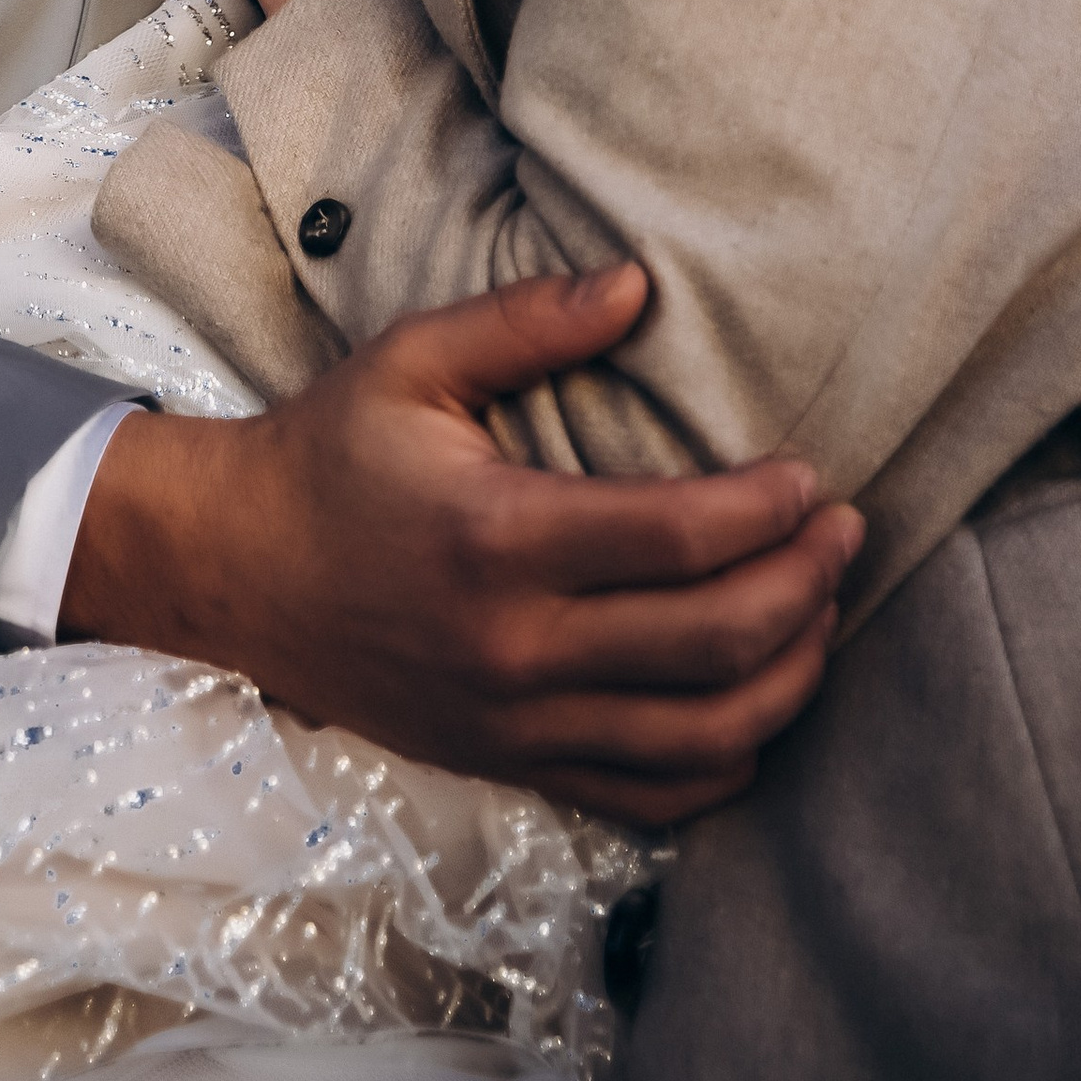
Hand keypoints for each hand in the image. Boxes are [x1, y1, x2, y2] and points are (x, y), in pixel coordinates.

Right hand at [58, 262, 862, 823]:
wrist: (236, 571)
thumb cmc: (330, 455)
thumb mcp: (412, 360)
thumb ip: (528, 320)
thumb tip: (640, 284)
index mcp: (498, 538)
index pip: (681, 539)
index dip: (769, 511)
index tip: (811, 477)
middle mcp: (517, 646)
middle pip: (716, 641)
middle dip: (806, 585)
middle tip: (844, 534)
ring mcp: (518, 723)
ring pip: (706, 735)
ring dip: (790, 676)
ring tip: (820, 612)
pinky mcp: (514, 765)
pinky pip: (657, 796)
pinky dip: (728, 759)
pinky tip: (755, 702)